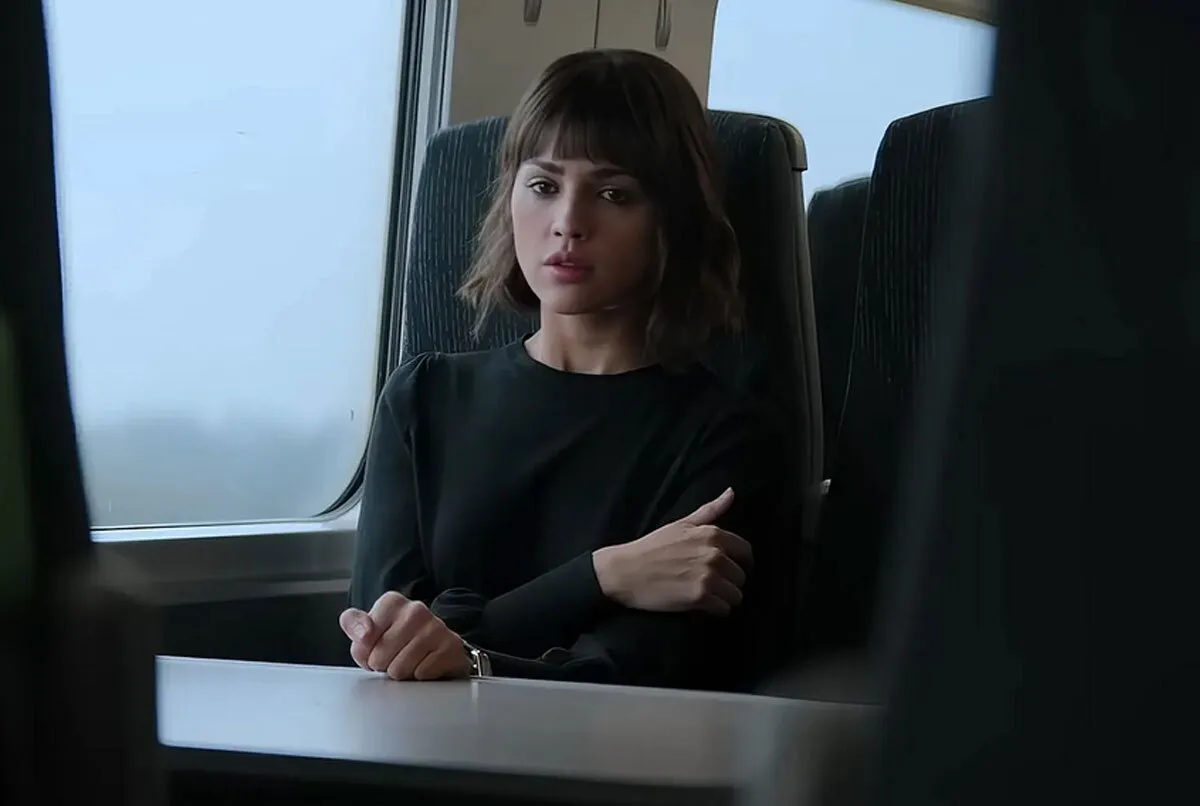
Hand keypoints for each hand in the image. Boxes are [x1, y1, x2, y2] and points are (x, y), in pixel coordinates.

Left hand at [339, 592, 470, 680]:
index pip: (362, 641)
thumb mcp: (367, 629)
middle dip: (383, 665)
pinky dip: (420, 676)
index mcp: (392, 602)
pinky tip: (424, 665)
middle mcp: (415, 610)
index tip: (375, 647)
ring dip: (401, 673)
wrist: (436, 648)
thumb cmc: (398, 640)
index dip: (365, 653)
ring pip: (400, 669)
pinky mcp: (451, 645)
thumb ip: (353, 624)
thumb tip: (363, 634)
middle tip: (394, 658)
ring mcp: (435, 626)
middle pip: (379, 658)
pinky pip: (421, 674)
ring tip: (409, 662)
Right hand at [592, 487, 751, 614]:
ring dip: (724, 599)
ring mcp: (708, 577)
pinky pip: (724, 610)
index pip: (746, 552)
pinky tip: (700, 605)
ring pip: (736, 595)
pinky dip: (715, 611)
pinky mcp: (700, 598)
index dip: (739, 563)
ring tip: (705, 596)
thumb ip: (710, 510)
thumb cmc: (651, 547)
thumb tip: (732, 492)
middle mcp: (715, 554)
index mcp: (712, 535)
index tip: (727, 569)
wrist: (624, 572)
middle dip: (729, 583)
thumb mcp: (681, 524)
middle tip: (709, 584)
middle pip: (741, 577)